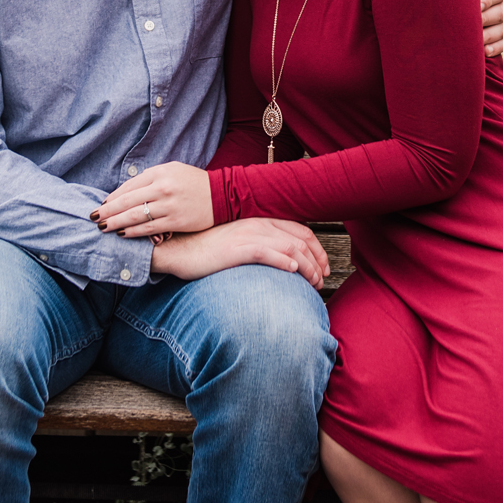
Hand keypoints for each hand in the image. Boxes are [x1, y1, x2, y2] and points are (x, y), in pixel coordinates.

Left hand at [94, 162, 212, 237]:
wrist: (222, 194)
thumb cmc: (194, 182)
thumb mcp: (172, 170)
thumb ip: (150, 177)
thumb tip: (126, 191)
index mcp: (160, 172)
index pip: (129, 186)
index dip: (113, 197)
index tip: (102, 204)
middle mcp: (163, 188)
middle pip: (127, 201)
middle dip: (108, 211)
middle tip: (94, 217)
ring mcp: (169, 206)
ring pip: (135, 216)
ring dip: (116, 223)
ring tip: (104, 227)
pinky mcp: (175, 222)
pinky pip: (149, 229)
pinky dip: (133, 232)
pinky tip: (123, 234)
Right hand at [149, 218, 331, 289]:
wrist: (178, 248)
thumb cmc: (207, 249)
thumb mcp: (238, 242)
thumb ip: (260, 245)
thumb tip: (283, 262)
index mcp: (260, 220)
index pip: (300, 230)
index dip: (318, 249)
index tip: (324, 266)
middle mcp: (257, 223)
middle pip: (301, 239)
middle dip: (318, 260)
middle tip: (322, 279)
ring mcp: (248, 234)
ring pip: (290, 247)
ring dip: (307, 266)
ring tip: (312, 283)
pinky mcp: (237, 248)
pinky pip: (267, 252)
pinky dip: (284, 261)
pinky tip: (293, 272)